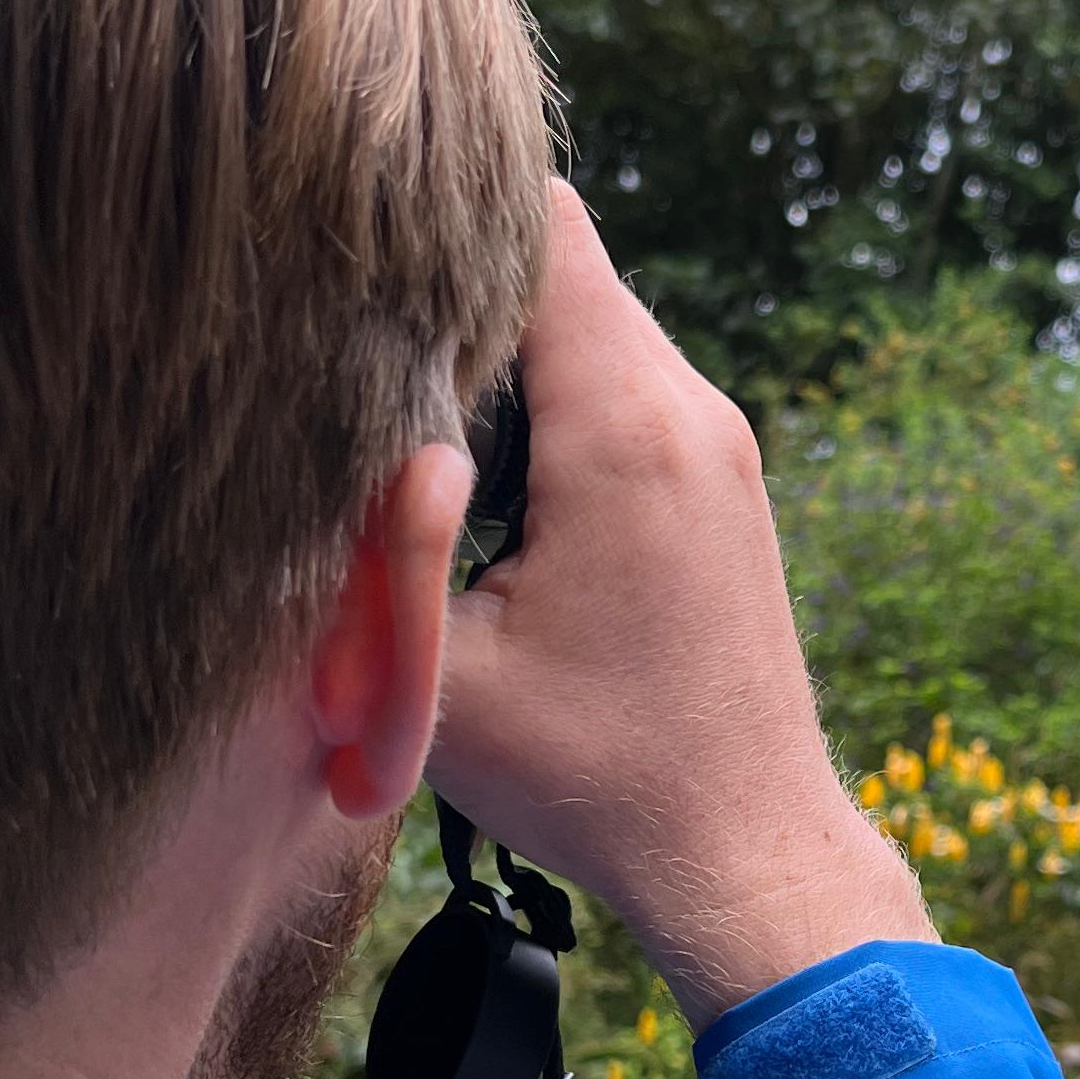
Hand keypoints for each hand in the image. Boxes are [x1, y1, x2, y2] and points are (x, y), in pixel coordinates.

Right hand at [430, 187, 929, 1029]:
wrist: (745, 853)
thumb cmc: (597, 777)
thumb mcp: (442, 681)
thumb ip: (376, 553)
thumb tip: (334, 446)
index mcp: (624, 428)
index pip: (538, 226)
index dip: (439, 226)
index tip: (350, 268)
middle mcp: (690, 408)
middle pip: (562, 266)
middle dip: (459, 292)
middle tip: (358, 352)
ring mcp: (721, 442)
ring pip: (595, 327)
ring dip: (508, 354)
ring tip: (416, 422)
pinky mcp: (724, 482)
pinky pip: (628, 387)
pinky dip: (556, 401)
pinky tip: (488, 477)